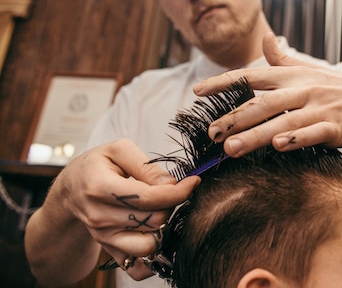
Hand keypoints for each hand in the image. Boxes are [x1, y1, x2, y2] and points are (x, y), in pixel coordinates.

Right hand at [45, 139, 199, 279]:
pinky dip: (153, 260)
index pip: (150, 198)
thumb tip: (172, 184)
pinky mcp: (109, 250)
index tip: (193, 182)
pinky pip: (136, 268)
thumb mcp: (119, 150)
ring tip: (162, 211)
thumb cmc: (97, 165)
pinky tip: (159, 238)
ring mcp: (104, 237)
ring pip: (149, 245)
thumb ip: (147, 166)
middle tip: (173, 192)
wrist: (71, 188)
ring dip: (164, 229)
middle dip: (172, 205)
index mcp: (100, 187)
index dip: (178, 191)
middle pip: (154, 220)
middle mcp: (100, 217)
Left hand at [193, 32, 341, 156]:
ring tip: (231, 148)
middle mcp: (303, 89)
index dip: (223, 82)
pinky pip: (314, 132)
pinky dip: (296, 138)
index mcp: (293, 76)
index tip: (197, 91)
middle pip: (263, 102)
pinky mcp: (337, 126)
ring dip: (256, 134)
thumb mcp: (310, 70)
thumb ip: (283, 59)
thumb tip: (265, 37)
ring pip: (283, 120)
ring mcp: (320, 107)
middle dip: (234, 117)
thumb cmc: (339, 87)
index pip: (252, 77)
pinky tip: (278, 145)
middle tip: (210, 133)